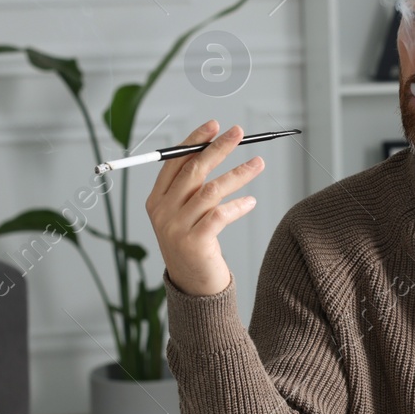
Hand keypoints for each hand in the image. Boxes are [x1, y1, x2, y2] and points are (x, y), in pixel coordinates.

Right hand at [144, 120, 265, 296]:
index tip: (214, 126)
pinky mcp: (195, 243)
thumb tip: (212, 150)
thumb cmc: (193, 244)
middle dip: (218, 148)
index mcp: (156, 200)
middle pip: (193, 170)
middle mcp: (163, 212)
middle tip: (239, 133)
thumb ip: (191, 188)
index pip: (174, 162)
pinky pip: (220, 215)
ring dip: (238, 174)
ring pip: (211, 190)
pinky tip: (251, 201)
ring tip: (258, 164)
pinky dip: (238, 205)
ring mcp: (176, 228)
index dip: (195, 141)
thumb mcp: (184, 214)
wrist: (193, 287)